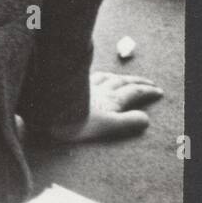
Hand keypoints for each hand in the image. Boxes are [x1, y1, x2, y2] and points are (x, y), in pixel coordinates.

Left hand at [38, 70, 163, 143]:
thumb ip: (127, 122)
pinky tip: (92, 77)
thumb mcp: (106, 126)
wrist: (43, 110)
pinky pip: (88, 76)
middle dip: (137, 81)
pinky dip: (97, 76)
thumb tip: (145, 118)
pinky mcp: (69, 82)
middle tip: (149, 82)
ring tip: (122, 78)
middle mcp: (100, 88)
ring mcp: (84, 84)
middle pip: (122, 81)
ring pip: (106, 77)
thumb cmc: (74, 123)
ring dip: (118, 77)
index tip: (159, 90)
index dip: (147, 91)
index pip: (133, 91)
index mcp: (110, 98)